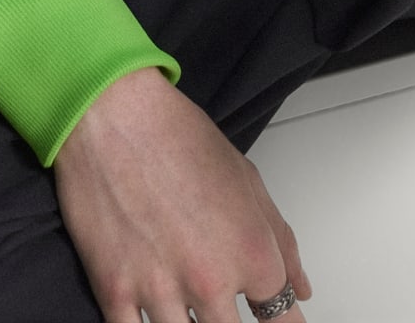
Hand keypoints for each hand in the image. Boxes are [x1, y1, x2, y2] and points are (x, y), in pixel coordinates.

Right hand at [52, 65, 312, 321]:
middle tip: (219, 301)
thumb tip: (301, 289)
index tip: (272, 316)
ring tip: (185, 303)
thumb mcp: (248, 181)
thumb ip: (282, 242)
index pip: (283, 319)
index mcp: (250, 253)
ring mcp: (160, 290)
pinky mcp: (113, 290)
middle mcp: (210, 279)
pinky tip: (150, 316)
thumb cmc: (177, 136)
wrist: (113, 113)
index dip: (281, 322)